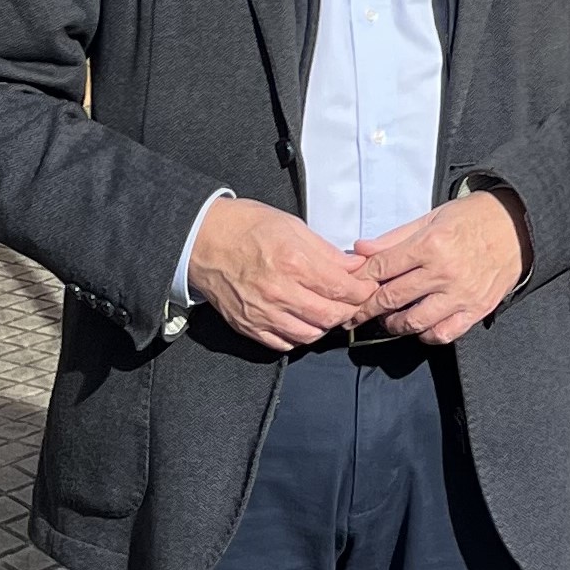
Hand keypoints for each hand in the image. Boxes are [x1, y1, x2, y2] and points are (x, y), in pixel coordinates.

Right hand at [187, 197, 376, 351]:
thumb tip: (355, 266)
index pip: (342, 289)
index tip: (367, 288)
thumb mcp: (293, 226)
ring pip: (310, 335)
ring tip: (329, 311)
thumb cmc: (246, 227)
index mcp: (293, 263)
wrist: (201, 238)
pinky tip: (303, 321)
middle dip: (350, 311)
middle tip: (353, 302)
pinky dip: (299, 336)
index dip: (362, 291)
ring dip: (326, 326)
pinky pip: (283, 344)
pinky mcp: (248, 325)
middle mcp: (278, 292)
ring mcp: (261, 313)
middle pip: (330, 316)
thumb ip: (327, 251)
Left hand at [356, 192, 529, 346]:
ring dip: (393, 324)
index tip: (350, 287)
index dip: (360, 280)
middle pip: (390, 298)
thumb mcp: (431, 218)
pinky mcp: (477, 309)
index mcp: (431, 244)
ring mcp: (462, 294)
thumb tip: (360, 250)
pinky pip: (444, 333)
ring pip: (413, 322)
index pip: (381, 269)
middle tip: (356, 312)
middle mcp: (444, 272)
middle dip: (366, 307)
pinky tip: (420, 326)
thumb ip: (394, 238)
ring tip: (388, 319)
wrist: (518, 225)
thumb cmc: (473, 218)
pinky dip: (426, 335)